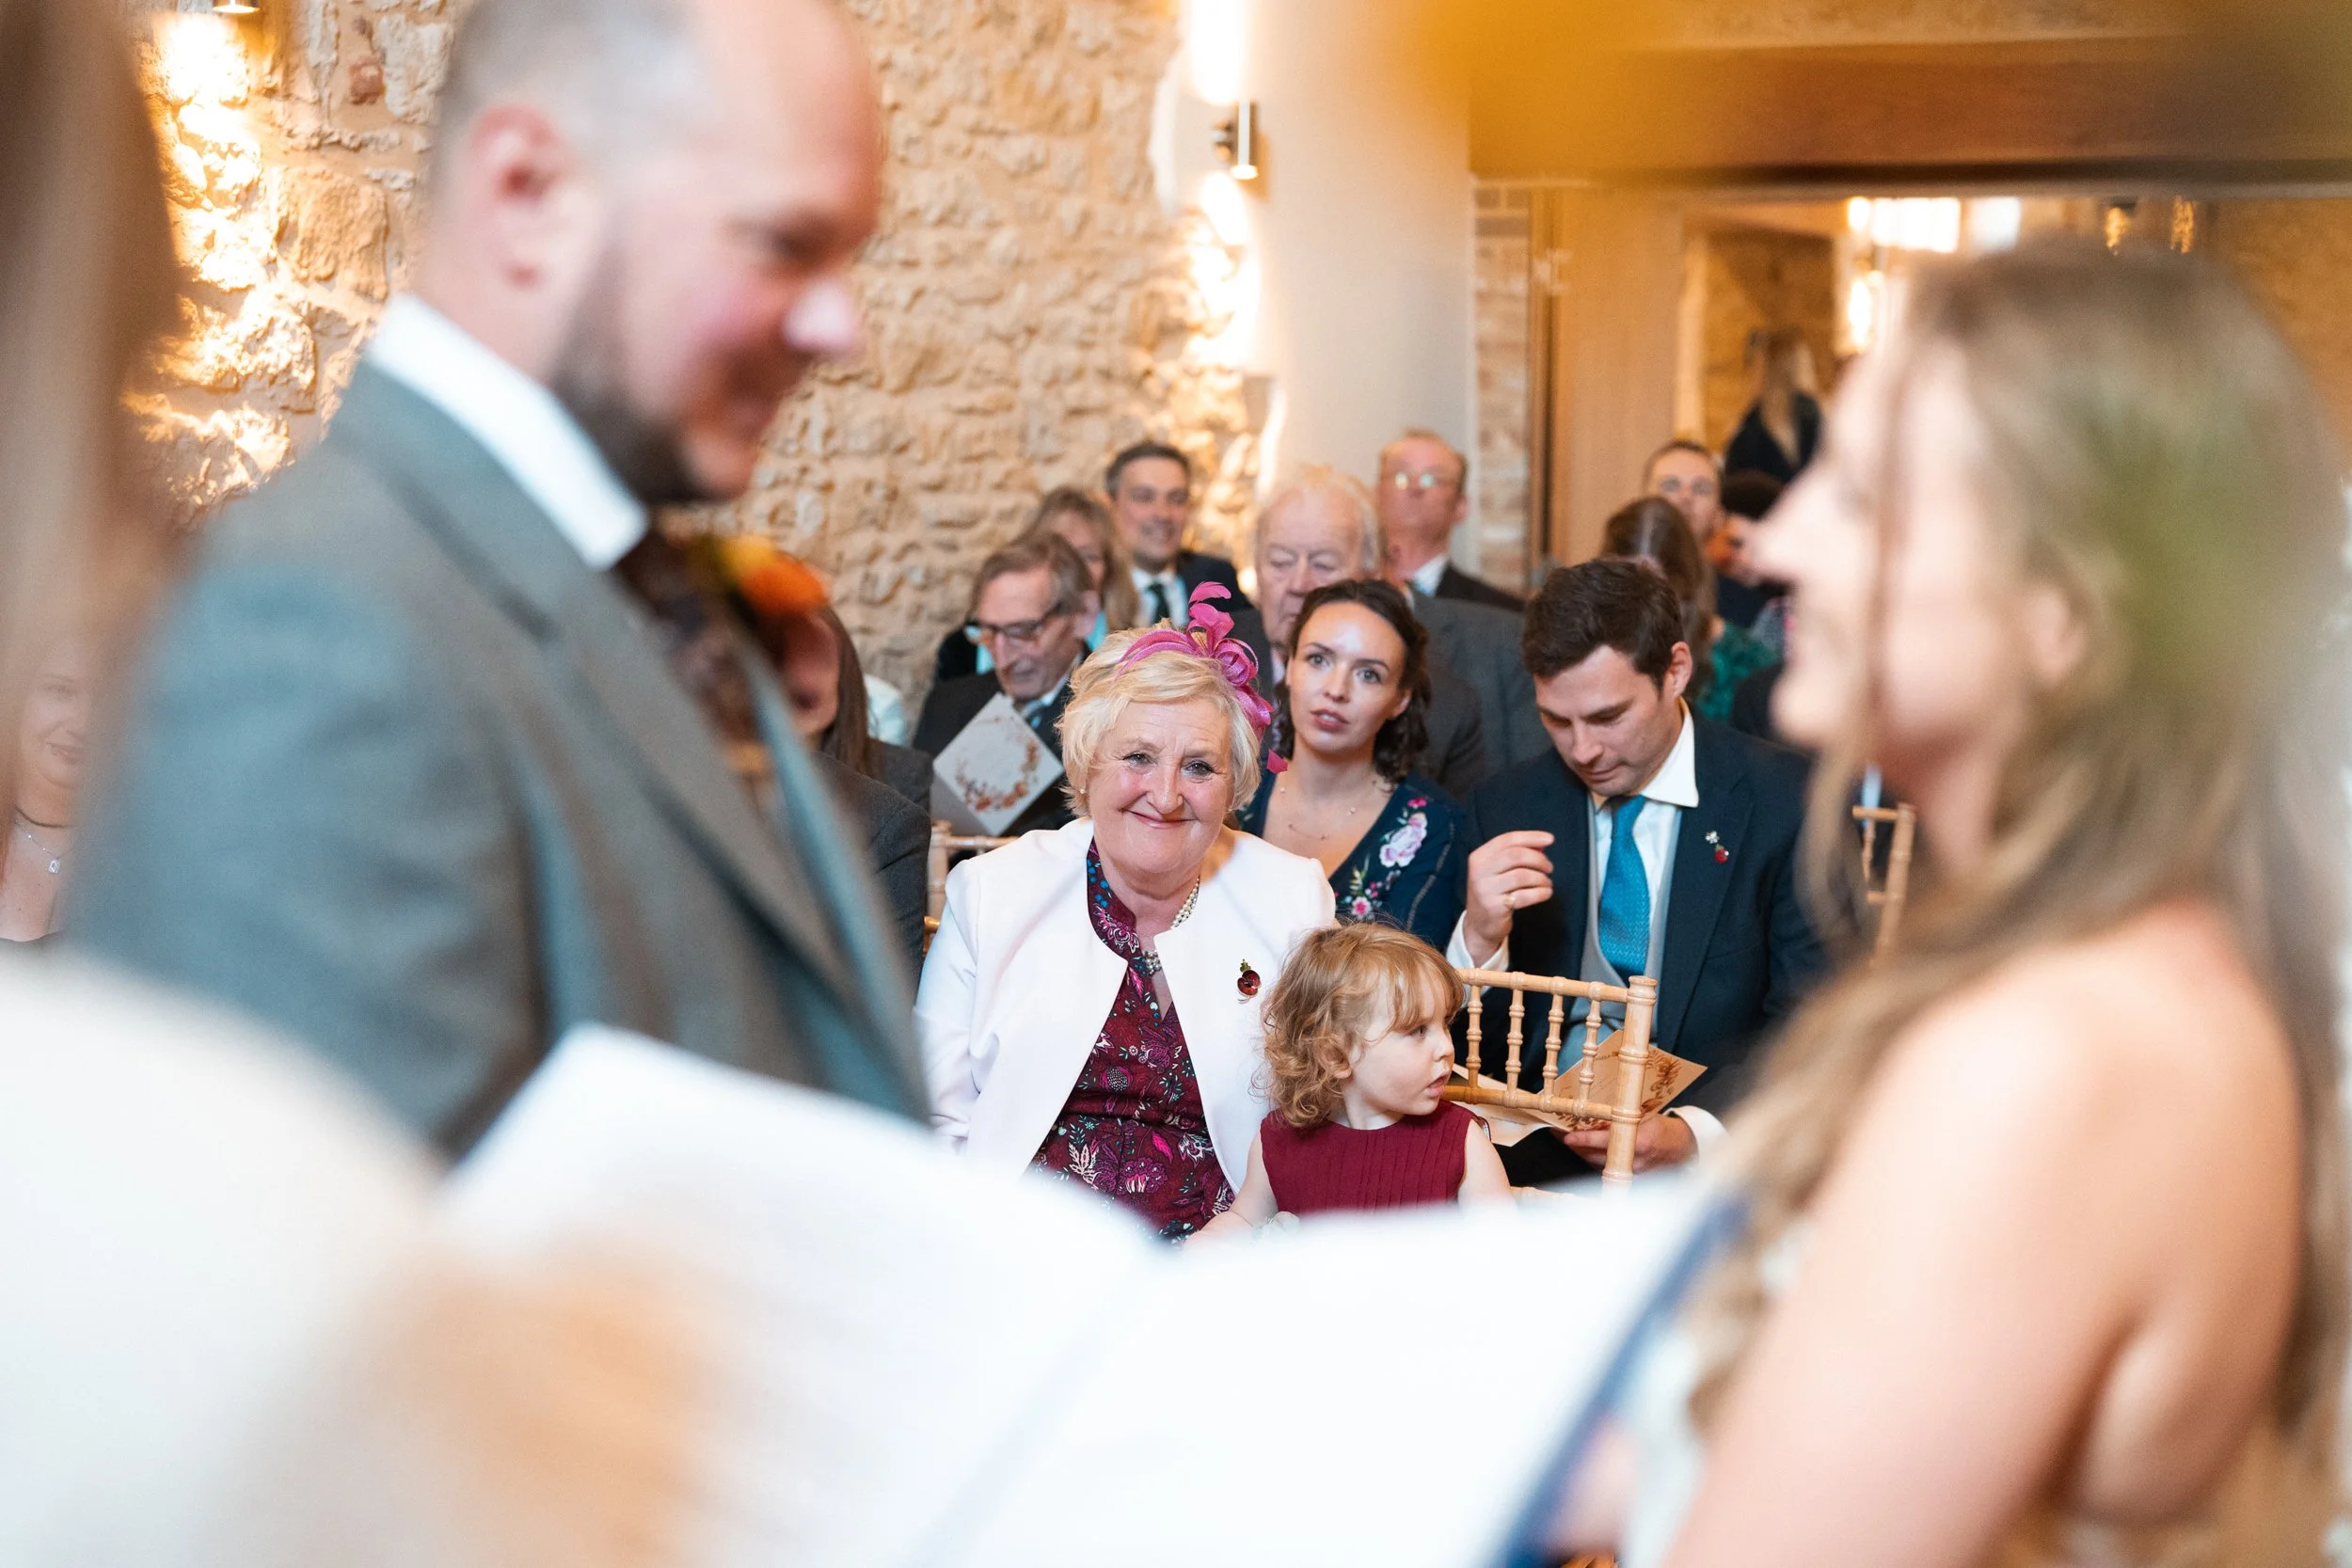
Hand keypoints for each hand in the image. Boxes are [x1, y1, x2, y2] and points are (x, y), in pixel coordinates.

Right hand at [1463, 829, 1553, 963]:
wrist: (1479, 925)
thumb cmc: (1493, 893)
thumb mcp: (1497, 871)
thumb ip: (1516, 855)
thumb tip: (1541, 844)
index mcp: (1479, 857)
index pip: (1507, 840)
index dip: (1531, 837)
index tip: (1550, 839)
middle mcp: (1479, 871)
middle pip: (1516, 855)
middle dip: (1538, 859)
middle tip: (1549, 867)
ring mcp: (1485, 890)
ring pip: (1522, 875)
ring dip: (1541, 878)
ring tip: (1547, 883)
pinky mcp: (1495, 907)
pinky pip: (1525, 895)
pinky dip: (1540, 892)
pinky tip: (1545, 893)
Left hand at [1561, 1111, 1696, 1171]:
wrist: (1685, 1148)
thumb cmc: (1664, 1130)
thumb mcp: (1643, 1118)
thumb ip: (1621, 1122)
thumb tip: (1596, 1124)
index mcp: (1639, 1142)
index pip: (1604, 1142)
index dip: (1583, 1140)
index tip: (1567, 1137)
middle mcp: (1635, 1161)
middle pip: (1597, 1157)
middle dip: (1578, 1148)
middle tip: (1562, 1138)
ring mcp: (1634, 1173)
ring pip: (1601, 1165)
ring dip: (1585, 1155)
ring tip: (1572, 1144)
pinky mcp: (1635, 1179)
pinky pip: (1611, 1170)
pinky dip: (1599, 1162)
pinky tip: (1589, 1154)